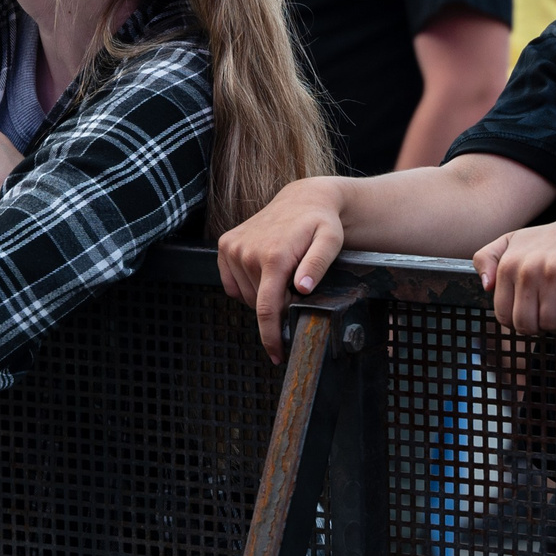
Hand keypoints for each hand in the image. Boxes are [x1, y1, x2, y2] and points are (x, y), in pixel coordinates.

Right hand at [217, 177, 349, 362]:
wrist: (303, 199)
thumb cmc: (321, 223)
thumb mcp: (330, 242)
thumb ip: (316, 265)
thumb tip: (302, 289)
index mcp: (273, 256)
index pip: (267, 309)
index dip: (271, 337)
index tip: (277, 355)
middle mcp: (247, 252)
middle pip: (258, 304)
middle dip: (277, 308)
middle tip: (295, 291)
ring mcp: (233, 248)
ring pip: (244, 296)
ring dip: (262, 296)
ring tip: (281, 275)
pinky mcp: (225, 245)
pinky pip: (231, 283)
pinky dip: (246, 286)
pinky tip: (263, 272)